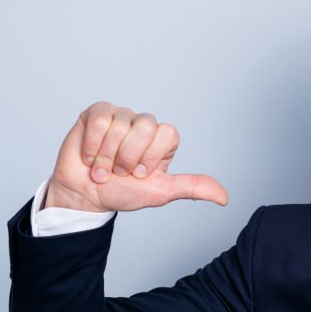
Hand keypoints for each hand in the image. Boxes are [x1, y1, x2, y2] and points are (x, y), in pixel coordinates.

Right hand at [44, 101, 227, 212]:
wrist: (86, 196)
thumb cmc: (124, 192)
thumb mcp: (161, 192)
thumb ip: (192, 188)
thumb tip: (224, 197)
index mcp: (163, 141)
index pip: (168, 134)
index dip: (151, 157)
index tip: (140, 174)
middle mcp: (144, 125)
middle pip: (146, 125)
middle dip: (128, 157)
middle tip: (120, 172)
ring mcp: (121, 117)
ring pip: (120, 125)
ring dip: (107, 156)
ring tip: (103, 167)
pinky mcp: (96, 114)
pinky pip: (99, 119)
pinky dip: (92, 144)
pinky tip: (90, 155)